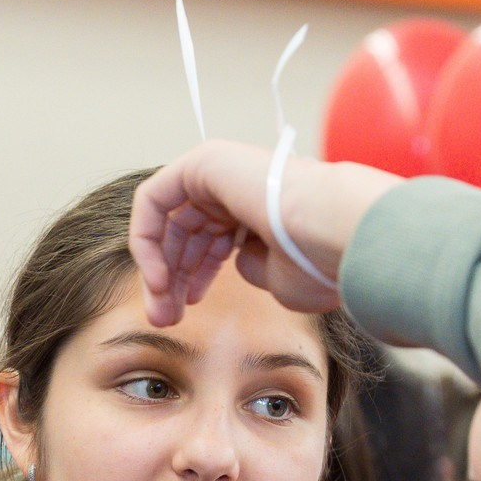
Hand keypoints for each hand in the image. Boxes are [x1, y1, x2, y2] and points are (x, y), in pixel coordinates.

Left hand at [130, 140, 403, 326]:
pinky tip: (159, 277)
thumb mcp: (279, 277)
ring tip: (160, 309)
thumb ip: (253, 266)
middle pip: (185, 233)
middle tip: (163, 318)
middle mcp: (238, 184)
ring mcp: (220, 168)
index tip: (187, 311)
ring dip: (157, 268)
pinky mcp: (201, 162)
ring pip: (168, 221)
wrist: (333, 231)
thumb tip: (237, 261)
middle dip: (170, 279)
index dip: (192, 277)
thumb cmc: (318, 260)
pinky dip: (146, 239)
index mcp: (260, 207)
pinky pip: (153, 200)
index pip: (211, 240)